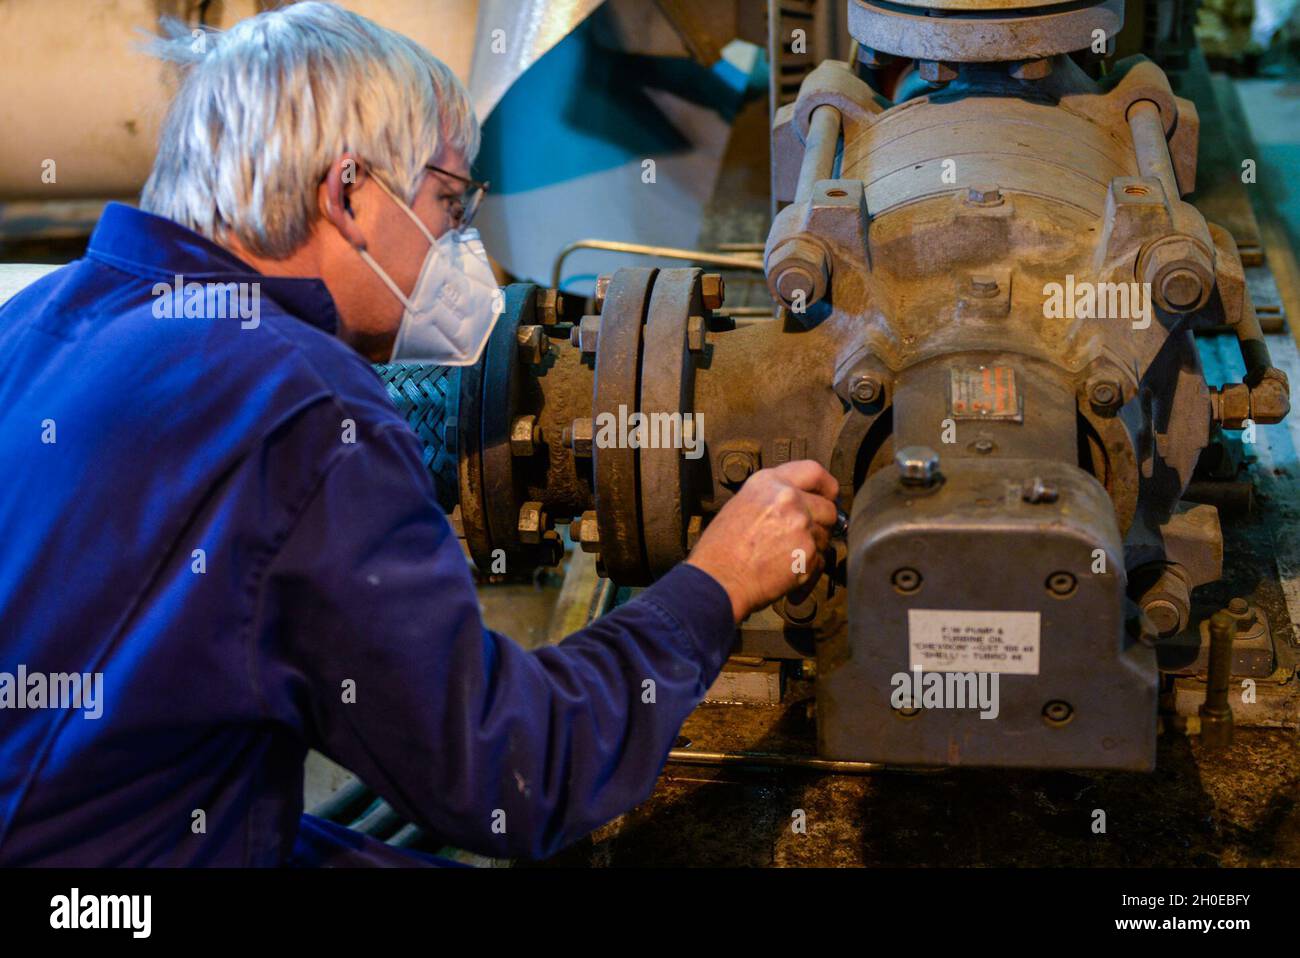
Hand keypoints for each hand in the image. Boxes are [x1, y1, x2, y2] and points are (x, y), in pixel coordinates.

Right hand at [686, 460, 838, 623]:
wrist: (717, 580)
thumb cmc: (720, 550)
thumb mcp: (742, 505)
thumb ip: (774, 499)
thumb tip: (801, 503)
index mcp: (769, 482)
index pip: (813, 471)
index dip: (827, 486)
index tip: (830, 495)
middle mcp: (788, 499)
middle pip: (828, 508)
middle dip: (821, 524)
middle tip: (804, 536)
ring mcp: (801, 526)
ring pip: (826, 537)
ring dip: (812, 548)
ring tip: (785, 557)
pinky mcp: (808, 554)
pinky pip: (821, 561)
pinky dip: (808, 569)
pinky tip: (786, 572)